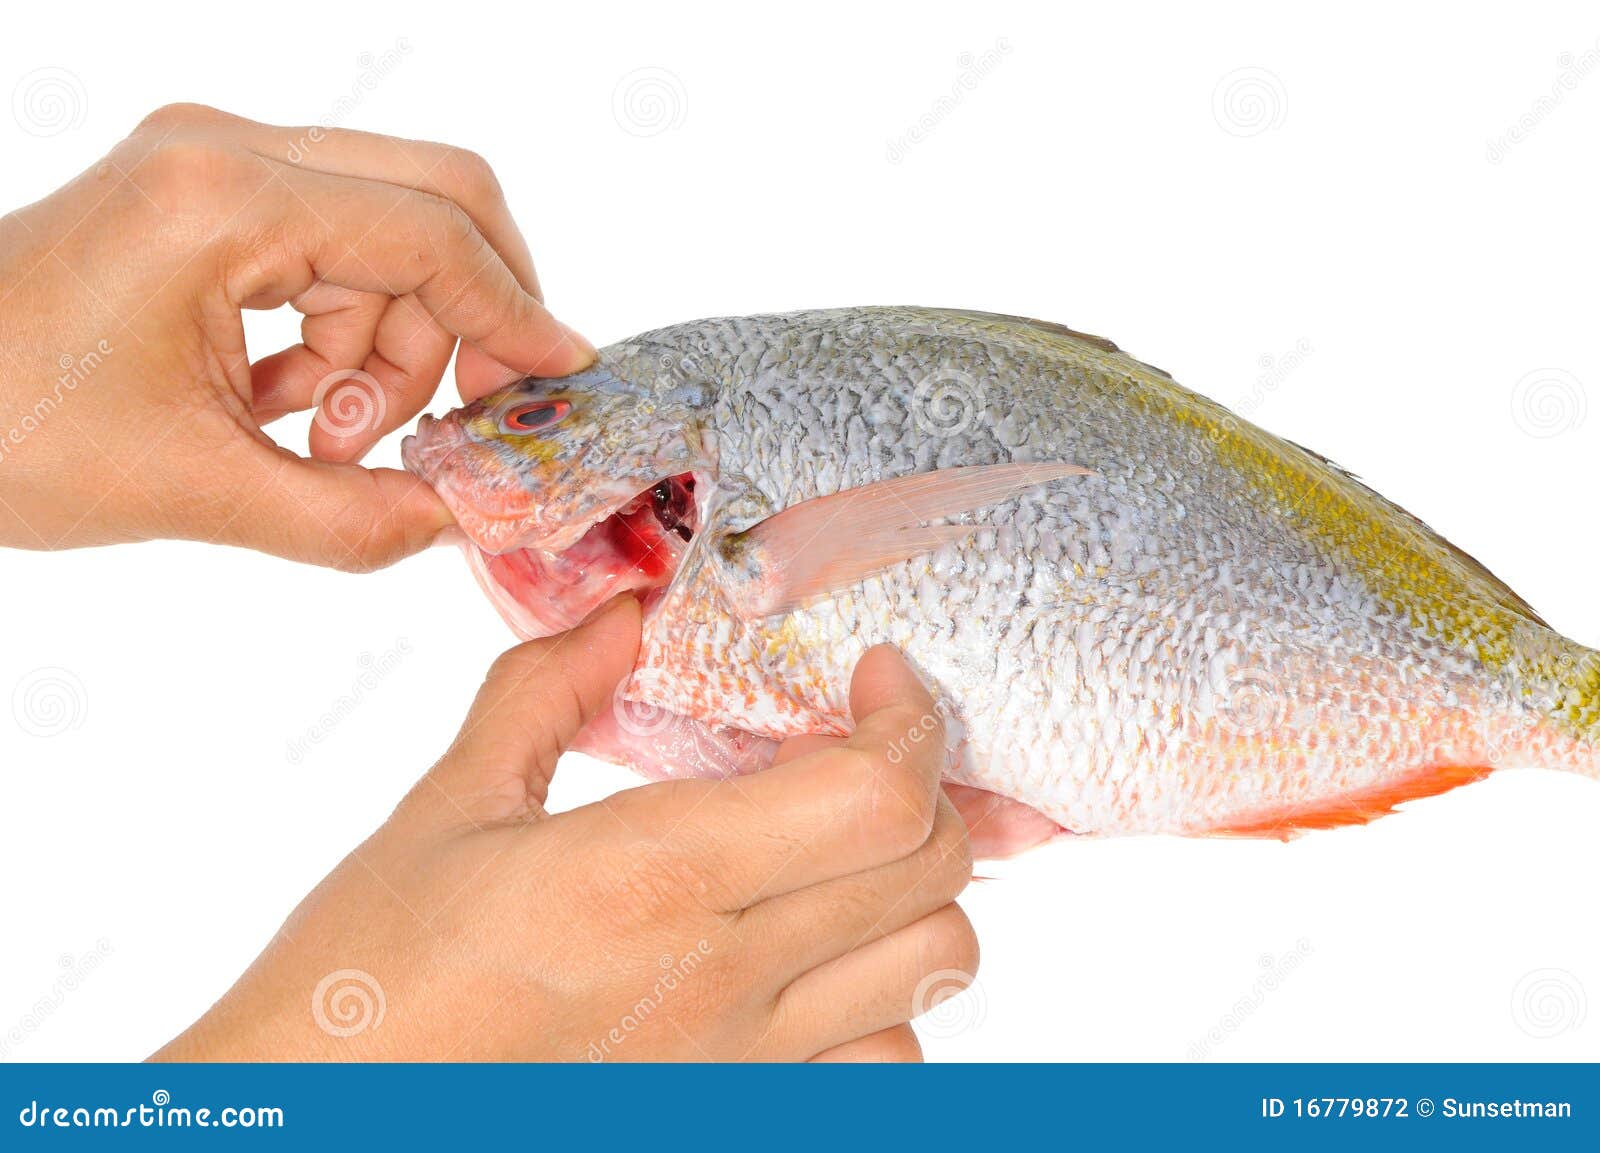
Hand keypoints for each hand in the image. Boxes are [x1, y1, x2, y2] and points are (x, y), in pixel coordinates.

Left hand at [0, 103, 592, 569]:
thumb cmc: (5, 432)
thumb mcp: (197, 491)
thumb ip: (352, 515)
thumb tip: (460, 521)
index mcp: (222, 201)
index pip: (432, 236)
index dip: (515, 315)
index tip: (562, 380)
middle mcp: (225, 151)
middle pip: (434, 196)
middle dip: (467, 314)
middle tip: (452, 417)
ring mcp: (212, 163)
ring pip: (386, 232)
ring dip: (387, 343)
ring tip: (325, 436)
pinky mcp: (203, 195)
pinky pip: (329, 248)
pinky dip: (338, 330)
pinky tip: (289, 403)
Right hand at [154, 598, 977, 1061]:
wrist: (332, 1122)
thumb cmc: (367, 980)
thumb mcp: (446, 811)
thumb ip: (544, 695)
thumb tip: (618, 619)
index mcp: (651, 875)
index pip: (871, 796)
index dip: (908, 719)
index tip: (879, 676)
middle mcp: (722, 975)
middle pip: (931, 868)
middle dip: (928, 783)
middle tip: (871, 745)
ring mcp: (742, 1060)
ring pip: (935, 968)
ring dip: (919, 891)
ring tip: (853, 850)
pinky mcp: (739, 1110)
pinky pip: (883, 1063)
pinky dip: (887, 1000)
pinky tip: (819, 956)